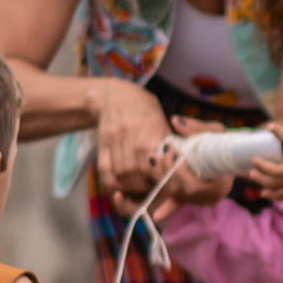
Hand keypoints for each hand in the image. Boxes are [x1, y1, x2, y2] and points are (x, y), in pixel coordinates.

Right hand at [90, 79, 171, 194]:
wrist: (116, 96)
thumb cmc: (146, 111)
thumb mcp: (163, 122)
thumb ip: (171, 143)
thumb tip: (180, 167)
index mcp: (151, 126)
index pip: (155, 160)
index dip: (162, 176)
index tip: (169, 183)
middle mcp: (130, 132)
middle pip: (136, 170)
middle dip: (147, 184)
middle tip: (155, 185)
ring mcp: (113, 138)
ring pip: (121, 173)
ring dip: (133, 186)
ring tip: (142, 185)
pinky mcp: (101, 145)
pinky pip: (105, 172)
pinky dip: (115, 184)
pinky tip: (124, 186)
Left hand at [144, 118, 234, 219]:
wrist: (235, 154)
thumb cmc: (227, 142)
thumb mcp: (216, 132)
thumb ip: (196, 127)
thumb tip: (175, 121)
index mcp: (219, 186)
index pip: (192, 186)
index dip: (179, 171)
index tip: (174, 150)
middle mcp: (208, 198)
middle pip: (179, 189)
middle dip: (167, 168)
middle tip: (165, 147)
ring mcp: (198, 200)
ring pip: (173, 192)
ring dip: (160, 174)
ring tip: (156, 155)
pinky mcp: (190, 198)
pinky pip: (176, 204)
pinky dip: (166, 208)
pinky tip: (156, 215)